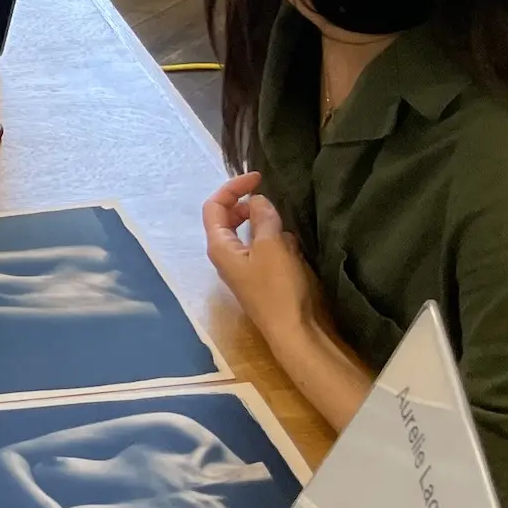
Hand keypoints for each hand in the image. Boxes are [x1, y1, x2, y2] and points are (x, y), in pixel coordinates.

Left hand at [204, 173, 325, 341]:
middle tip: (269, 198)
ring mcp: (241, 268)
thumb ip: (263, 218)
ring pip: (247, 234)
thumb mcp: (272, 246)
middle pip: (227, 218)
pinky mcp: (259, 278)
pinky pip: (262, 250)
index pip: (214, 206)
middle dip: (246, 204)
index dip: (232, 187)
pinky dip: (274, 241)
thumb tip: (257, 200)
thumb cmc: (278, 287)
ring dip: (263, 224)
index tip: (258, 177)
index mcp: (219, 245)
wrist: (293, 330)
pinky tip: (292, 248)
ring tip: (284, 226)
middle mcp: (224, 256)